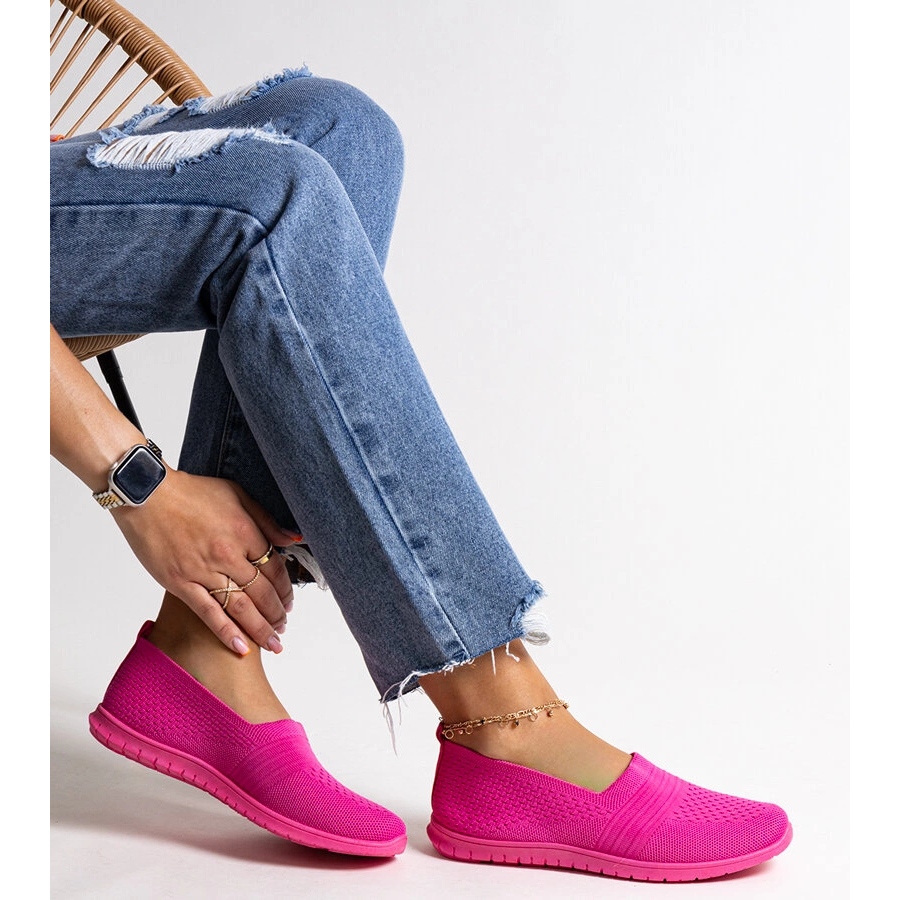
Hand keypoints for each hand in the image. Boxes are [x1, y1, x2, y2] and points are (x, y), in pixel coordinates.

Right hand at [111, 468, 297, 654]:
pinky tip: (242, 647)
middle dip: (277, 613)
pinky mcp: (181, 583)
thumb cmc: (190, 492)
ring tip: (274, 642)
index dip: (285, 589)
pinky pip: (209, 613)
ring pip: (241, 608)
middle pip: (262, 592)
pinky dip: (227, 632)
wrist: (146, 494)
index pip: (275, 569)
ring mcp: (204, 571)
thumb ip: (267, 521)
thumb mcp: (237, 494)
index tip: (289, 602)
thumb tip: (294, 538)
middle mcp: (228, 555)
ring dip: (261, 629)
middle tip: (284, 625)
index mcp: (244, 532)